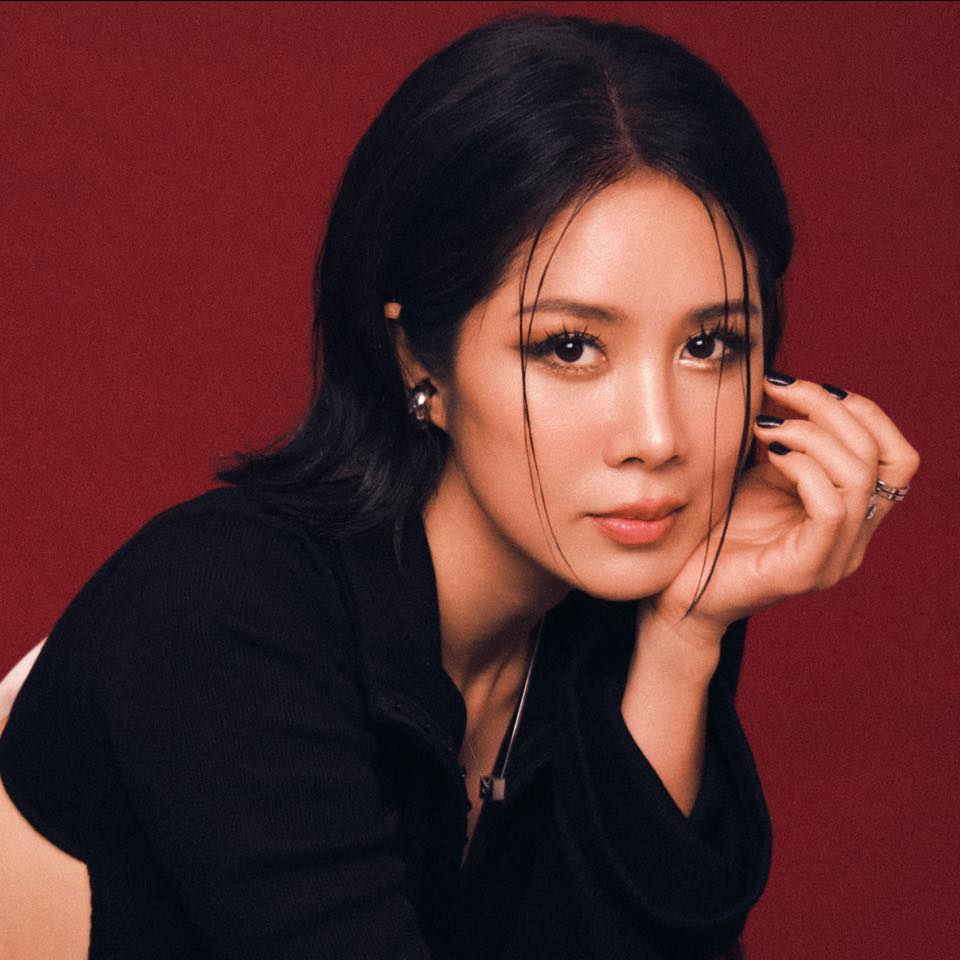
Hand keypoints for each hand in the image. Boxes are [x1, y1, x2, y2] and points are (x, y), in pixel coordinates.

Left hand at [652, 373, 919, 636]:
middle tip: (779, 389)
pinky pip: (831, 506)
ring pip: (861, 477)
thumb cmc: (713, 532)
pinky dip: (803, 467)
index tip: (801, 386)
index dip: (859, 410)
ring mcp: (835, 557)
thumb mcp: (756, 476)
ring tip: (766, 424)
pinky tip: (768, 452)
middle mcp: (853, 538)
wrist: (679, 592)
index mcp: (849, 514)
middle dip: (832, 408)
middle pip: (885, 456)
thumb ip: (784, 442)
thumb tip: (784, 386)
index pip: (893, 454)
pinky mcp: (808, 570)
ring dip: (813, 434)